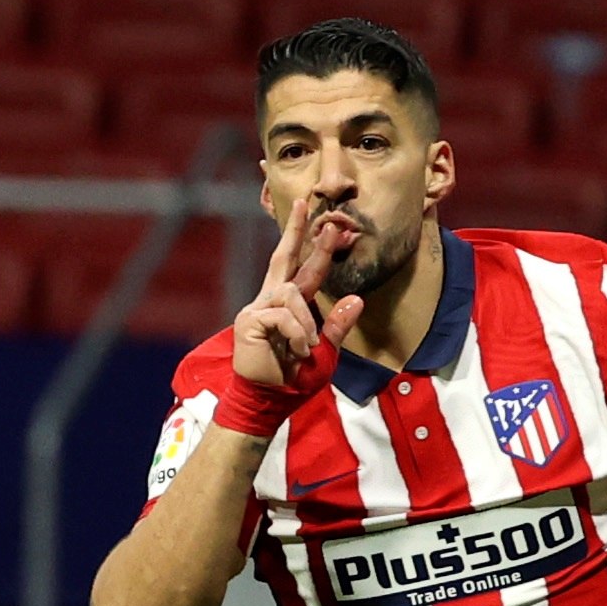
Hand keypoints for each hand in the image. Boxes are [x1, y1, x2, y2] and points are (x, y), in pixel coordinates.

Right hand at [233, 198, 363, 386]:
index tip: (323, 222)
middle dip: (295, 230)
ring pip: (292, 294)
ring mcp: (258, 308)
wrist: (270, 401)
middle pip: (283, 257)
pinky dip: (297, 334)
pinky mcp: (249, 321)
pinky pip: (283, 315)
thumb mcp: (326, 353)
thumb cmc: (295, 378)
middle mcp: (271, 300)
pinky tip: (297, 350)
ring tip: (307, 347)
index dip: (312, 245)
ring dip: (307, 322)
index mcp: (289, 305)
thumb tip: (357, 299)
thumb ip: (338, 326)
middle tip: (306, 204)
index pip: (302, 268)